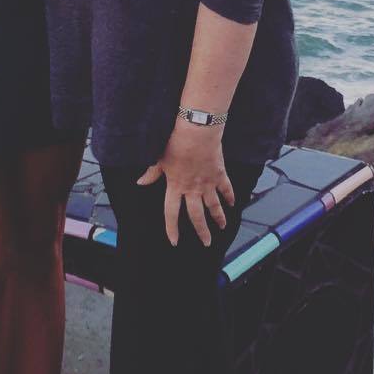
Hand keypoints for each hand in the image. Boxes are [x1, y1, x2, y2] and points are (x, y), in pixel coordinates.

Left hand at [137, 121, 234, 246]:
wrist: (197, 131)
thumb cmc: (176, 143)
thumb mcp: (160, 159)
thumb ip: (152, 173)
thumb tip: (140, 182)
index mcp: (176, 186)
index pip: (171, 213)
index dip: (172, 229)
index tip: (174, 241)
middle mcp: (192, 189)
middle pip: (197, 215)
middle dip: (202, 231)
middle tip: (206, 242)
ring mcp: (208, 183)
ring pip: (214, 206)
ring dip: (219, 218)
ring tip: (222, 227)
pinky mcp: (219, 174)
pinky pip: (226, 189)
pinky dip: (230, 197)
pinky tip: (233, 204)